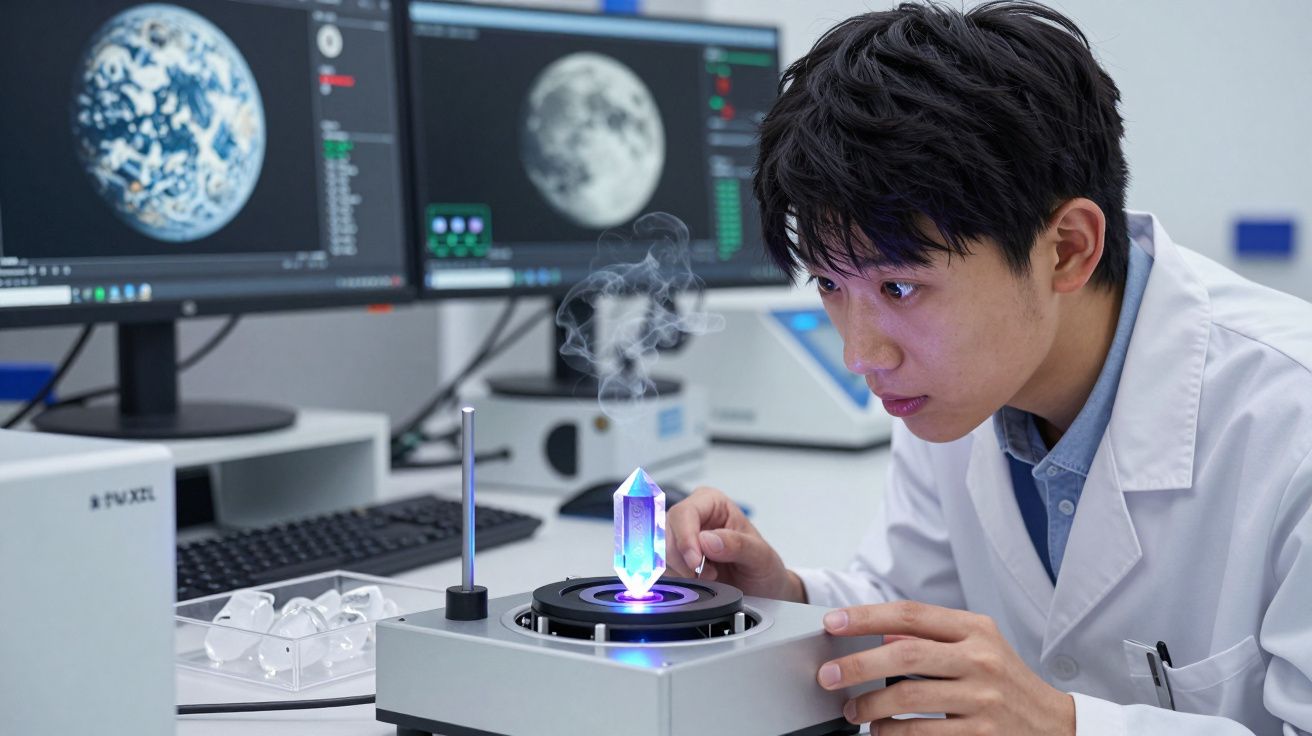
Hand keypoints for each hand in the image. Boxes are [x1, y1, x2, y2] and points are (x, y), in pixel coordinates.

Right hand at [663, 486, 804, 601]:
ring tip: (708, 578)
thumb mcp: (760, 556)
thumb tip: (708, 540)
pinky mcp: (675, 560)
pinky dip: (676, 579)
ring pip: (660, 552)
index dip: (685, 538)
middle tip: (707, 575)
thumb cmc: (763, 566)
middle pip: (667, 532)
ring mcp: (681, 538)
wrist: (762, 590)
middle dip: (682, 558)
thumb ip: (737, 545)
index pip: (685, 513)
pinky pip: (662, 569)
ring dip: (680, 571)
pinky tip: (696, 582)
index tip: (695, 562)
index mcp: (712, 503)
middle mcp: (693, 517)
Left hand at [817, 600, 1074, 734]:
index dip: (865, 617)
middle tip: (826, 675)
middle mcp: (981, 658)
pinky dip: (894, 734)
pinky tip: (881, 732)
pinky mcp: (982, 734)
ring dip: (870, 707)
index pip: (910, 615)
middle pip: (904, 655)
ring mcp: (983, 698)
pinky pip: (924, 734)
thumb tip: (878, 635)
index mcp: (975, 629)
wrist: (1055, 725)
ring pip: (908, 699)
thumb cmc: (1005, 682)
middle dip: (856, 665)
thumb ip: (934, 637)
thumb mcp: (979, 646)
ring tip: (852, 710)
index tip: (832, 624)